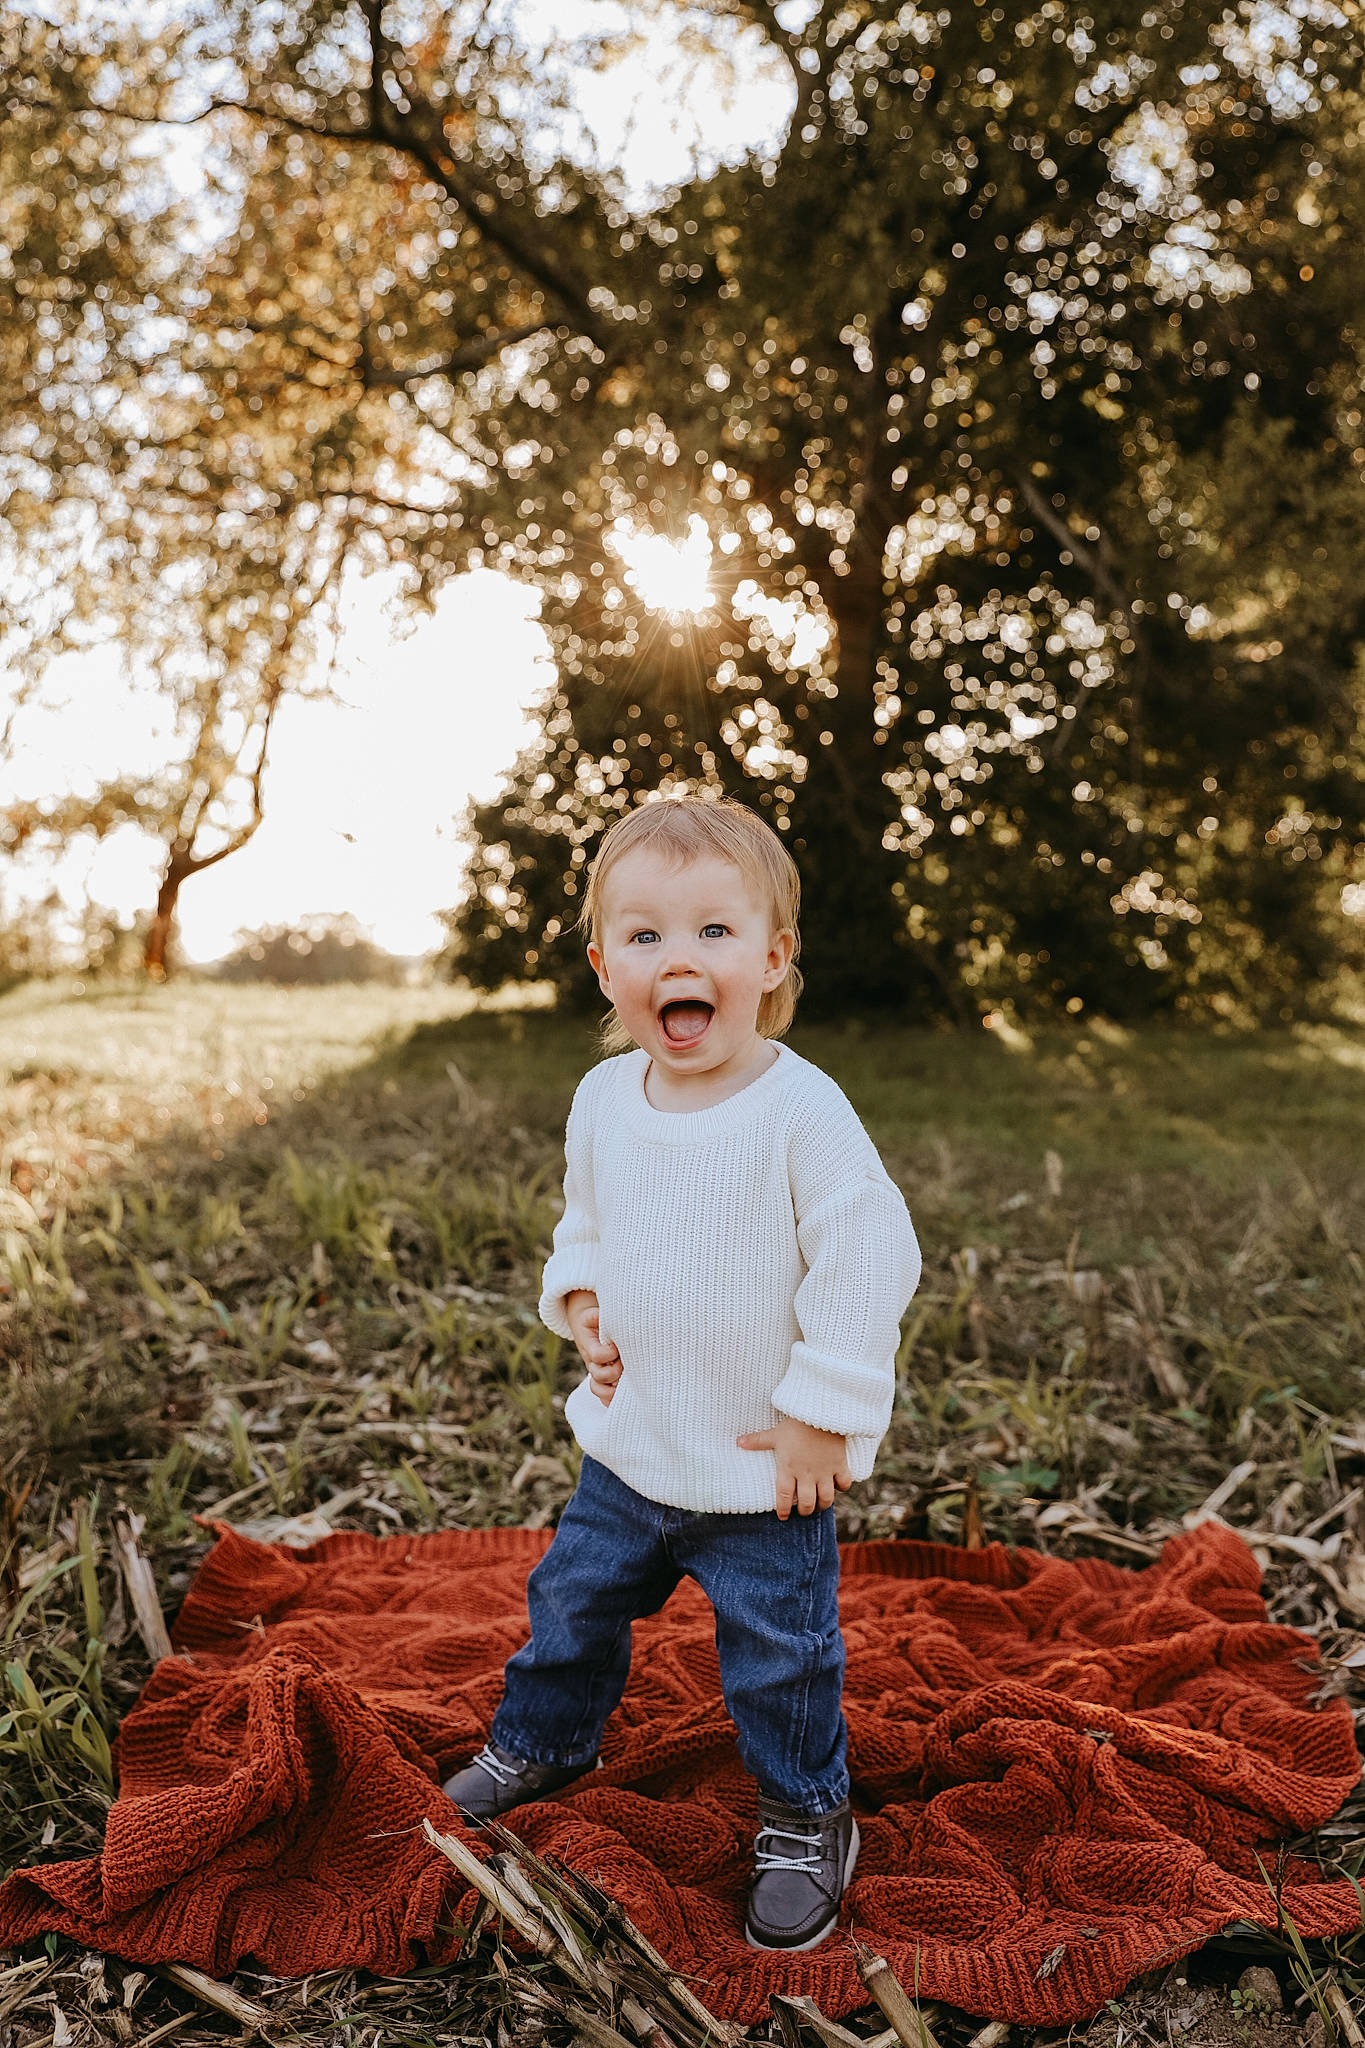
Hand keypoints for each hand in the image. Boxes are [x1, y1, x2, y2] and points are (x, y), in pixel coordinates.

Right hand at [565, 1289, 620, 1405]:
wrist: (586, 1325)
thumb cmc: (594, 1319)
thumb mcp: (592, 1314)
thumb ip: (595, 1315)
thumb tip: (600, 1316)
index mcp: (590, 1347)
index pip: (598, 1356)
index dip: (609, 1353)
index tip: (617, 1346)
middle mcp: (593, 1363)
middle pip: (600, 1377)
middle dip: (614, 1372)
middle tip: (624, 1363)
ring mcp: (598, 1373)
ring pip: (600, 1390)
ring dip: (613, 1390)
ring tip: (625, 1383)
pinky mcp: (604, 1380)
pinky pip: (604, 1398)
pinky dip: (612, 1401)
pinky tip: (625, 1398)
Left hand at [736, 1417, 851, 1518]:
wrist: (821, 1411)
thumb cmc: (795, 1424)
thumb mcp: (775, 1433)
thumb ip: (757, 1441)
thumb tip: (738, 1442)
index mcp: (788, 1468)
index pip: (784, 1497)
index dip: (783, 1510)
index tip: (783, 1516)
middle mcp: (807, 1474)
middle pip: (807, 1503)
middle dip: (805, 1511)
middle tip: (803, 1509)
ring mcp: (825, 1471)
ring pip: (826, 1499)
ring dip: (822, 1504)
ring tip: (819, 1503)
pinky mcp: (840, 1464)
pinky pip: (844, 1483)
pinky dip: (842, 1487)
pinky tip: (837, 1485)